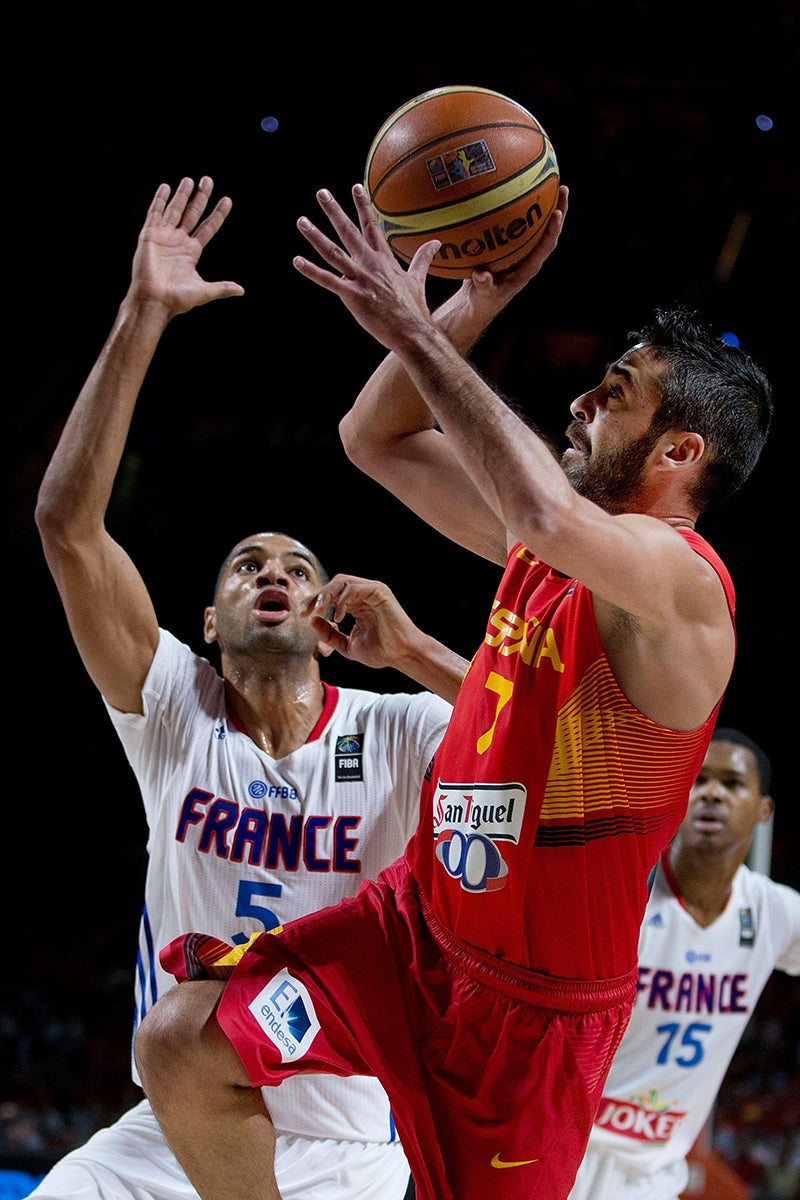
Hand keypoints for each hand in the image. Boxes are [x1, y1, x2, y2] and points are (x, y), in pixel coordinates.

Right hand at [130, 177, 244, 316]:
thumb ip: (221, 288)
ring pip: (175, 210)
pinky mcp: (150, 235)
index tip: (227, 200)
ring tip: (189, 180)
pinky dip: (160, 200)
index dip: (217, 214)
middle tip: (208, 180)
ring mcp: (164, 236)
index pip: (208, 227)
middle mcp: (178, 241)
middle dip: (200, 197)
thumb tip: (241, 290)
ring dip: (182, 194)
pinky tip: (165, 187)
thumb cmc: (177, 299)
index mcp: (191, 252)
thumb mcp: (204, 291)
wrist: (154, 300)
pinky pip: (155, 213)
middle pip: (192, 213)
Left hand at [293, 184, 437, 351]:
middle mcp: (371, 264)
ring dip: (316, 236)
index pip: (372, 226)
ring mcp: (361, 279)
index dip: (363, 206)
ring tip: (302, 221)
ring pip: (333, 252)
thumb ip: (423, 258)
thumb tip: (436, 243)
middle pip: (349, 232)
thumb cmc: (414, 309)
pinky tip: (297, 261)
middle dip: (334, 211)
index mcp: (384, 259)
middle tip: (321, 193)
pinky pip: (328, 281)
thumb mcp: (418, 279)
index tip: (356, 187)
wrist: (413, 331)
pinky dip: (312, 271)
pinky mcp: (353, 296)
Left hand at [302, 574, 422, 669]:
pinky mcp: (379, 591)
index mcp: (355, 604)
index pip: (329, 596)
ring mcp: (371, 591)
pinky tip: (340, 616)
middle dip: (316, 596)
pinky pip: (354, 588)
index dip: (313, 603)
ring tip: (319, 609)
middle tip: (305, 610)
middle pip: (332, 585)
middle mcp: (362, 594)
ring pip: (341, 581)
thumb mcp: (347, 645)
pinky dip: (343, 600)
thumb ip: (329, 634)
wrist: (401, 655)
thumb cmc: (381, 651)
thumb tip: (312, 621)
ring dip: (326, 594)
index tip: (301, 614)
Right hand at [432, 185, 568, 338]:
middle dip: (558, 209)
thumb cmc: (482, 300)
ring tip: (548, 180)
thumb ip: (484, 285)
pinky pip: (515, 223)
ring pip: (535, 224)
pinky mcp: (510, 245)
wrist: (477, 302)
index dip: (552, 230)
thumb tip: (481, 274)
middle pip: (548, 230)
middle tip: (562, 187)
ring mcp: (520, 250)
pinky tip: (509, 188)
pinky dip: (515, 207)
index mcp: (528, 268)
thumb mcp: (483, 295)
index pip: (545, 247)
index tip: (557, 213)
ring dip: (542, 204)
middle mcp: (529, 256)